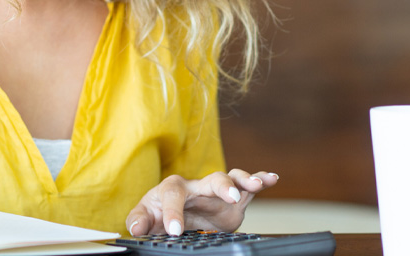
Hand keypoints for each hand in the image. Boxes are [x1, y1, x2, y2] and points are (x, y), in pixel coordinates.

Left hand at [125, 169, 278, 235]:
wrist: (175, 217)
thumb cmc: (159, 213)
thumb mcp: (146, 216)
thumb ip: (139, 219)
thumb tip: (138, 226)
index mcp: (174, 188)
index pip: (173, 196)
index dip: (173, 212)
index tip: (174, 231)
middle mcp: (198, 186)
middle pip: (211, 179)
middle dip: (222, 186)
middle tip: (231, 198)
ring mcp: (218, 193)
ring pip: (232, 179)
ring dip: (245, 180)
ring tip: (256, 185)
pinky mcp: (234, 202)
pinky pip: (249, 189)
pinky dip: (261, 180)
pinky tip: (271, 178)